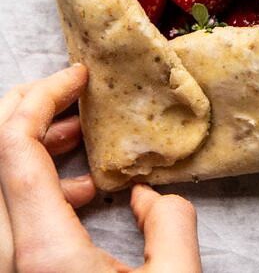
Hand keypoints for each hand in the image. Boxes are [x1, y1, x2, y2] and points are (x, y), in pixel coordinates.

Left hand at [0, 64, 201, 272]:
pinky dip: (35, 182)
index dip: (42, 98)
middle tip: (69, 88)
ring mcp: (12, 266)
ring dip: (33, 145)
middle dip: (29, 107)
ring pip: (1, 184)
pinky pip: (11, 214)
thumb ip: (170, 223)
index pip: (15, 148)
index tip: (79, 76)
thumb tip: (150, 195)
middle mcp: (12, 256)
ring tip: (79, 131)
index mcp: (44, 249)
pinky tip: (83, 187)